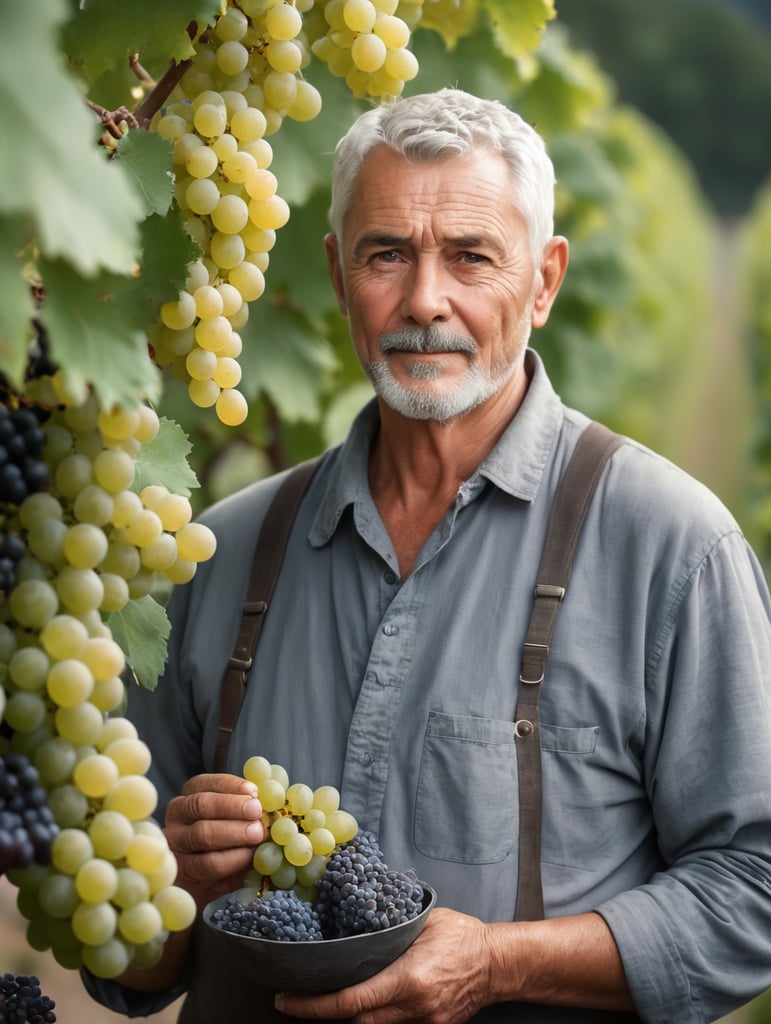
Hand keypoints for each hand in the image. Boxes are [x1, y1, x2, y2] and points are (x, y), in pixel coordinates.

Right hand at [163, 773, 264, 910]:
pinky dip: (231, 859)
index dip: (229, 785)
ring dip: (234, 832)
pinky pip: (206, 864)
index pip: (202, 783)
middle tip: (257, 811)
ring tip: (257, 834)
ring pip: (202, 833)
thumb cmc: (222, 846)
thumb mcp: (231, 823)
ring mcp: (175, 847)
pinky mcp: (182, 873)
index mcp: (188, 799)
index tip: (253, 791)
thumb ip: (246, 810)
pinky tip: (249, 856)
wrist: (204, 887)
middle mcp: (177, 820)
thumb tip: (272, 800)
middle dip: (232, 806)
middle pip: (201, 805)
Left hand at [275, 907, 493, 1023]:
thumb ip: (389, 926)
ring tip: (320, 999)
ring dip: (345, 1016)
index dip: (313, 1006)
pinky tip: (359, 1004)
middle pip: (355, 1023)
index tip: (287, 999)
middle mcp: (413, 1008)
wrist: (499, 965)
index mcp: (409, 979)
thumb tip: (356, 912)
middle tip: (294, 1000)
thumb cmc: (463, 935)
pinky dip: (370, 1017)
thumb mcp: (423, 921)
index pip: (351, 1001)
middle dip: (320, 1015)